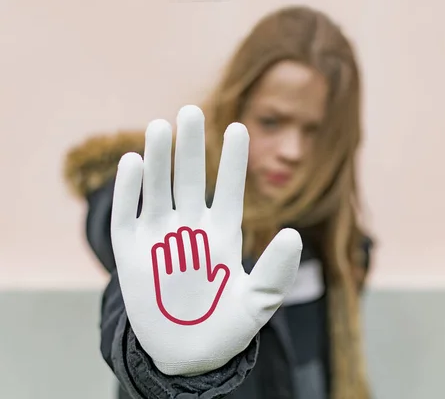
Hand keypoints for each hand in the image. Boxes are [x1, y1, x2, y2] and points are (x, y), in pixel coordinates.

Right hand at [111, 105, 301, 375]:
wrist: (189, 356)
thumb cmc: (229, 329)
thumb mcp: (259, 303)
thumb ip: (276, 271)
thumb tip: (293, 233)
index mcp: (223, 234)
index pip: (228, 188)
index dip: (232, 160)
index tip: (238, 127)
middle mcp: (191, 228)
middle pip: (189, 179)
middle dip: (191, 147)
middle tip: (191, 111)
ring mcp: (160, 238)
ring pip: (158, 189)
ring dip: (158, 159)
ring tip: (161, 127)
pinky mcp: (132, 253)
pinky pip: (128, 215)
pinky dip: (129, 190)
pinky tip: (132, 162)